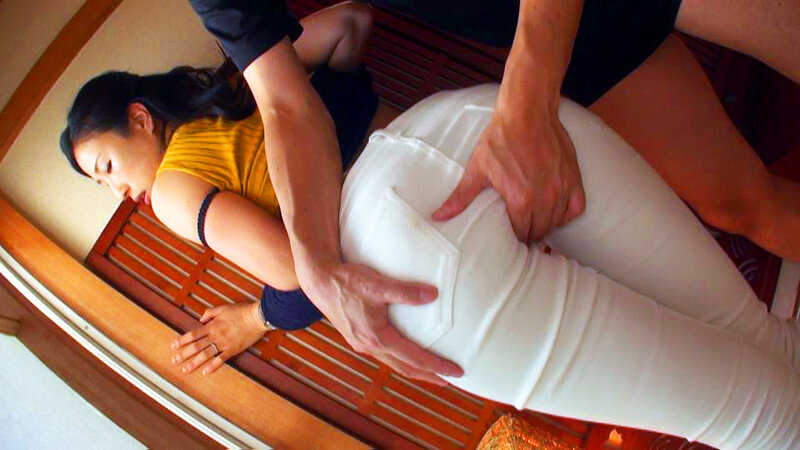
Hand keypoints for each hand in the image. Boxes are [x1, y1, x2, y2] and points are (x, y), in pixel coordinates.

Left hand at [170, 302, 269, 374]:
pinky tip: (205, 372)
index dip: (182, 340)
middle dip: (183, 354)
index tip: (173, 345)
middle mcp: (216, 336)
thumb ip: (210, 313)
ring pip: (205, 355)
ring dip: (194, 363)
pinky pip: (221, 360)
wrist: (257, 317)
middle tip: (174, 361)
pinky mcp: (233, 350)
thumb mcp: (223, 308)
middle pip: (196, 347)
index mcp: (212, 326)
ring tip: (185, 370)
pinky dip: (212, 367)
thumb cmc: (241, 311)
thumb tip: (201, 319)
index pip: (193, 334)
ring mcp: (224, 344)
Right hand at [308, 260, 463, 385]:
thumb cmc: (346, 281)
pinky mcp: (358, 338)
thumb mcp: (377, 284)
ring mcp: (362, 344)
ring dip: (414, 370)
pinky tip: (405, 354)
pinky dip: (400, 360)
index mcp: (377, 337)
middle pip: (405, 368)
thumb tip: (433, 295)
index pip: (414, 358)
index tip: (456, 372)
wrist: (319, 281)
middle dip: (429, 376)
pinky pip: (384, 355)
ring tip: (431, 372)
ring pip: (394, 363)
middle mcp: (369, 346)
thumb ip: (405, 291)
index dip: (437, 366)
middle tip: (450, 381)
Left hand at [432, 105, 585, 242]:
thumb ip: (461, 198)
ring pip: (556, 223)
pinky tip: (554, 209)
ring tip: (534, 221)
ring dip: (545, 225)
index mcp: (521, 200)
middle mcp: (545, 198)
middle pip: (539, 232)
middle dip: (528, 234)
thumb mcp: (477, 169)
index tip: (508, 234)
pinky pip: (575, 208)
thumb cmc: (500, 138)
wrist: (527, 112)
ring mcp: (562, 189)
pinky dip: (566, 213)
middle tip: (520, 230)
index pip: (520, 234)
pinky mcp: (574, 179)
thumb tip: (438, 216)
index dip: (513, 237)